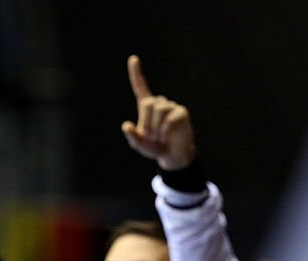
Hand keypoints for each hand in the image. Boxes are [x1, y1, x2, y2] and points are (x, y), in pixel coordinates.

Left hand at [121, 55, 195, 170]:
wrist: (172, 154)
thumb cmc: (154, 147)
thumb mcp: (138, 144)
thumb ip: (132, 136)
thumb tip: (126, 125)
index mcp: (146, 107)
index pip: (140, 87)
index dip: (136, 73)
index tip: (133, 58)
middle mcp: (159, 103)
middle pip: (148, 104)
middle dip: (147, 123)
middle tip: (152, 135)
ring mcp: (171, 106)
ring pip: (159, 109)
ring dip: (156, 127)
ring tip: (160, 136)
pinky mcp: (181, 112)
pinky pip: (169, 118)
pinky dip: (165, 130)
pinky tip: (168, 135)